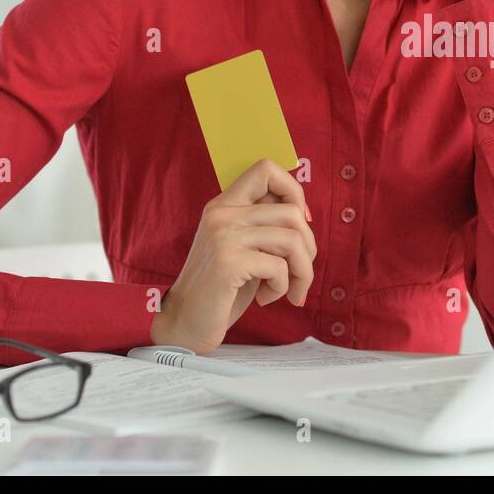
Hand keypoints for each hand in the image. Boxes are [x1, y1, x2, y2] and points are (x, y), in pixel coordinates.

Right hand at [150, 158, 316, 354]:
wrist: (184, 324)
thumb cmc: (222, 289)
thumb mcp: (244, 248)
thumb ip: (265, 226)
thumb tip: (305, 214)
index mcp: (225, 205)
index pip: (266, 169)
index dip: (294, 192)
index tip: (299, 224)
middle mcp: (222, 213)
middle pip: (292, 212)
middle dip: (309, 248)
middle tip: (299, 273)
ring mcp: (223, 235)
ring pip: (292, 240)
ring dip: (302, 272)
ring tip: (289, 290)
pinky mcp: (228, 261)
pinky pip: (279, 267)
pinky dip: (282, 288)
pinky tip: (265, 298)